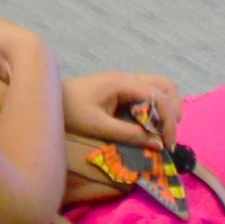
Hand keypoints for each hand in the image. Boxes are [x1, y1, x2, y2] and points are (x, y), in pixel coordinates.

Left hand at [65, 72, 184, 143]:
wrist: (51, 99)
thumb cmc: (71, 111)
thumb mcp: (98, 126)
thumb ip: (128, 134)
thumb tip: (157, 144)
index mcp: (123, 83)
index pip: (159, 97)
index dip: (168, 122)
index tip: (168, 145)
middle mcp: (129, 78)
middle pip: (167, 87)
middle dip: (173, 112)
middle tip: (166, 137)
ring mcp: (127, 81)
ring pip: (161, 88)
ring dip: (167, 108)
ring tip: (161, 132)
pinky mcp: (124, 89)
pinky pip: (150, 93)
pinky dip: (157, 108)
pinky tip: (149, 126)